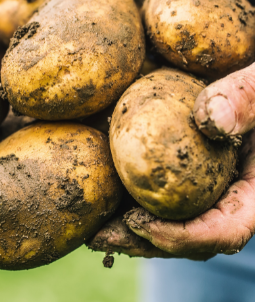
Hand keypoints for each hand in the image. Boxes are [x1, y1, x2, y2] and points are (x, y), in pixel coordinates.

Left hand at [89, 64, 254, 258]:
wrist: (247, 84)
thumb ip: (246, 97)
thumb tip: (210, 119)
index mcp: (254, 189)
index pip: (228, 230)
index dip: (185, 237)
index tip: (139, 224)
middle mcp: (226, 194)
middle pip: (188, 233)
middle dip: (142, 241)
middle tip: (98, 237)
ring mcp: (204, 185)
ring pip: (169, 218)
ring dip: (127, 226)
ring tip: (88, 224)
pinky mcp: (183, 169)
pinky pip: (157, 190)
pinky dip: (128, 195)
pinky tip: (99, 186)